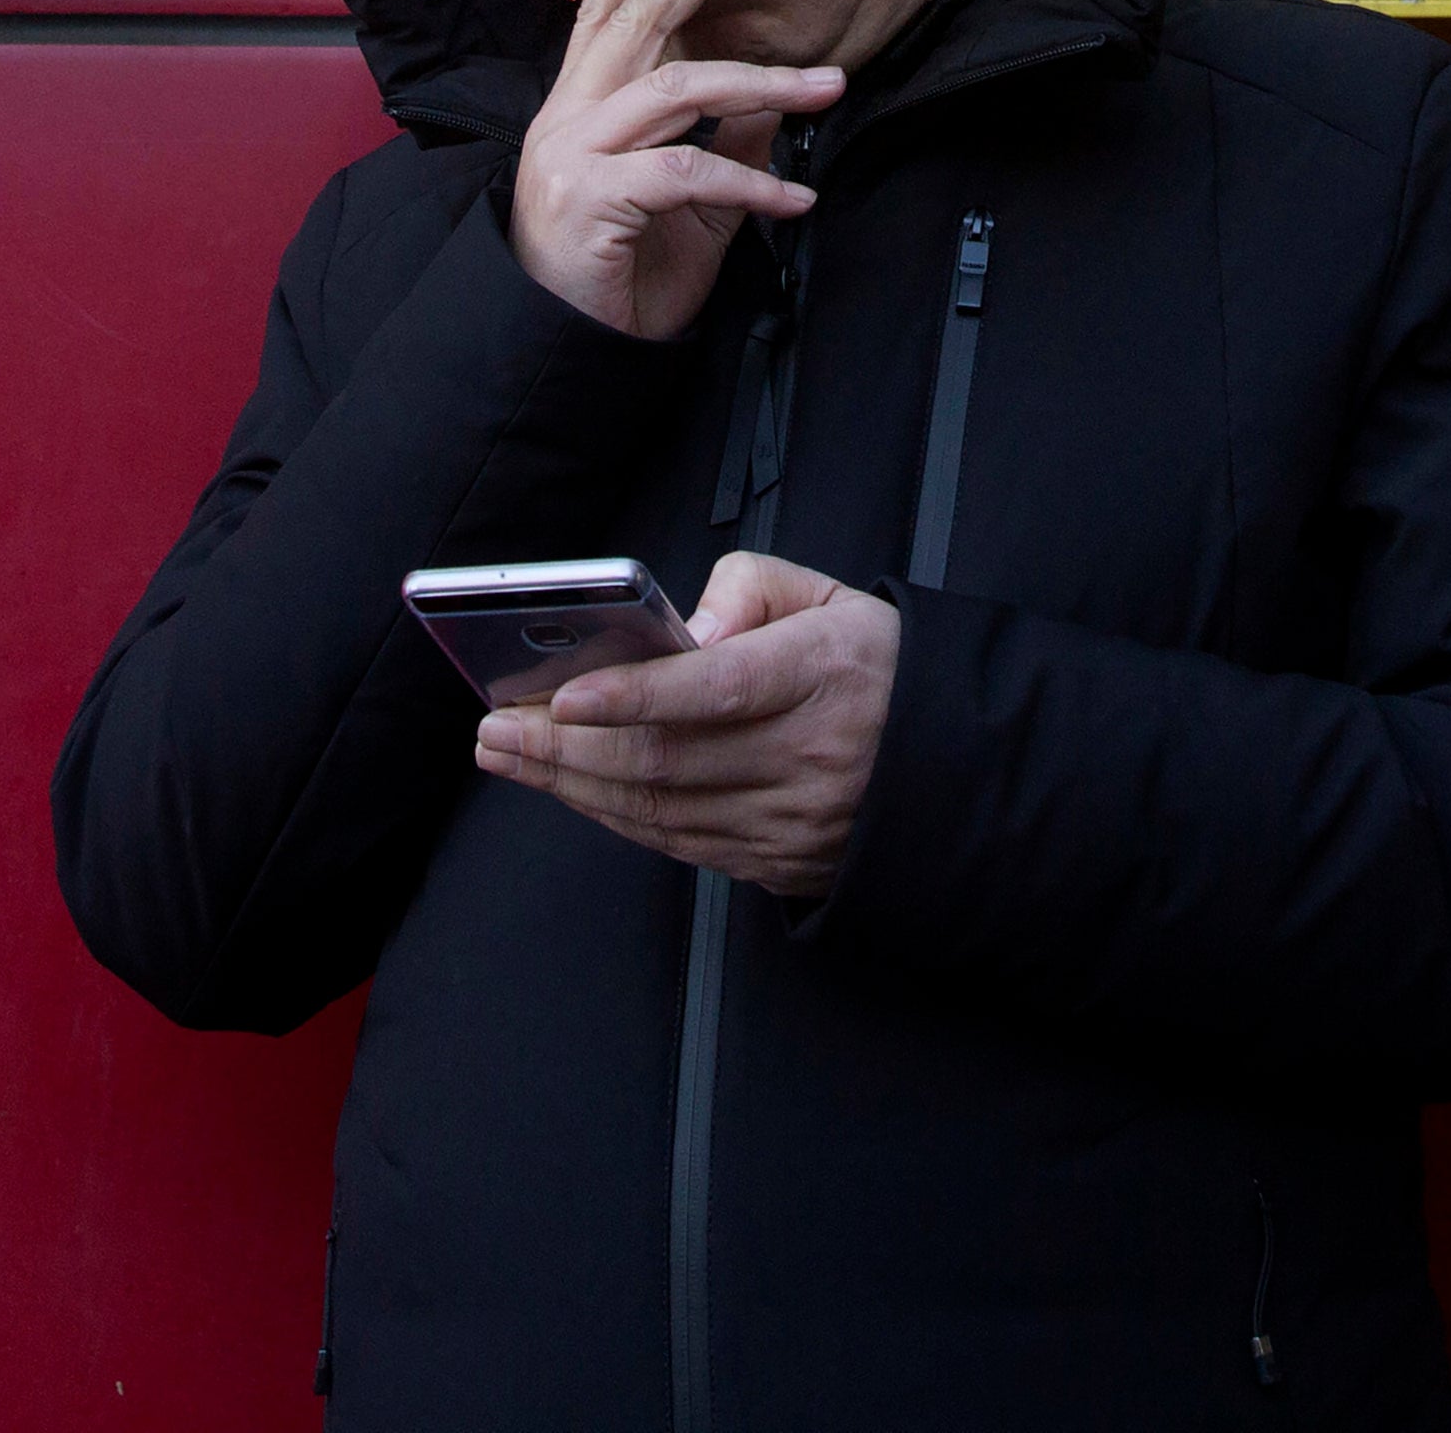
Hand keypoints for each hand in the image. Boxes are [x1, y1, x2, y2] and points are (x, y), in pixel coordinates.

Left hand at [473, 553, 896, 898]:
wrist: (952, 763)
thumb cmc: (874, 666)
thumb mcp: (829, 595)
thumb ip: (750, 587)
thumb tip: (689, 628)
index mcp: (823, 674)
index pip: (717, 688)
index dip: (634, 696)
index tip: (563, 694)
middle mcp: (808, 755)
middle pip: (666, 759)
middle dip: (564, 747)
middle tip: (498, 727)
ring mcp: (792, 820)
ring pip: (660, 810)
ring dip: (572, 786)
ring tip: (510, 755)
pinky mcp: (778, 862)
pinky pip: (679, 844)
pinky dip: (614, 817)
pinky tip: (571, 789)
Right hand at [505, 0, 841, 341]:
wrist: (569, 354)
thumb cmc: (621, 277)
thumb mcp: (688, 205)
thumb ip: (721, 146)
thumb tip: (771, 105)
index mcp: (582, 109)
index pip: (607, 13)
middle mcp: (570, 118)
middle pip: (635, 22)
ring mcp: (575, 154)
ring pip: (677, 90)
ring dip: (763, 83)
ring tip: (828, 86)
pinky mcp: (592, 199)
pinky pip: (687, 172)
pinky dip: (750, 182)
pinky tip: (795, 197)